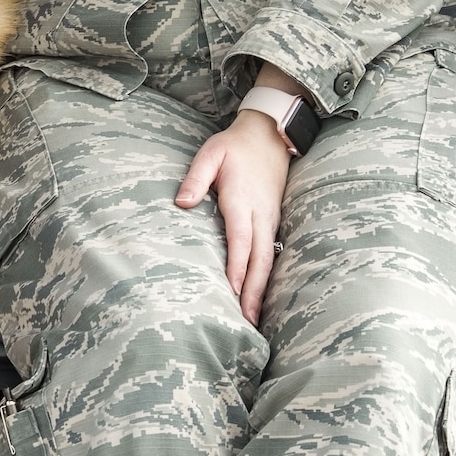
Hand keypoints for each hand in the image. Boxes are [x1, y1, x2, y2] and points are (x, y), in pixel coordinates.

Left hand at [176, 86, 293, 324]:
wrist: (270, 137)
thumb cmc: (234, 146)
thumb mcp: (210, 153)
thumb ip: (196, 178)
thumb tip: (182, 203)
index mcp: (242, 199)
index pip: (241, 238)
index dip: (238, 264)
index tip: (234, 289)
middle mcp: (260, 214)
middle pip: (260, 257)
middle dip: (254, 289)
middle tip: (248, 319)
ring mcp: (270, 220)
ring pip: (269, 259)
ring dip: (262, 288)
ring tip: (255, 317)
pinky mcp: (273, 222)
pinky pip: (272, 253)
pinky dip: (267, 276)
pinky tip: (260, 294)